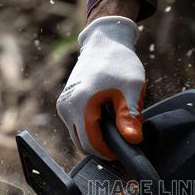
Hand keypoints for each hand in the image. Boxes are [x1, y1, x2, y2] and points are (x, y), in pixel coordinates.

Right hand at [57, 16, 144, 158]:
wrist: (104, 42)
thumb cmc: (120, 63)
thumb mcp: (132, 88)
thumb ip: (131, 116)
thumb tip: (132, 140)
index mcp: (81, 103)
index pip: (90, 144)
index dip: (109, 152)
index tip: (125, 147)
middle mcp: (66, 107)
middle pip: (82, 144)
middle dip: (102, 146)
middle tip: (123, 136)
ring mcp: (62, 105)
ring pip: (78, 137)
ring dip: (96, 137)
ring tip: (116, 124)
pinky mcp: (64, 104)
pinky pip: (76, 127)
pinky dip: (90, 128)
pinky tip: (107, 117)